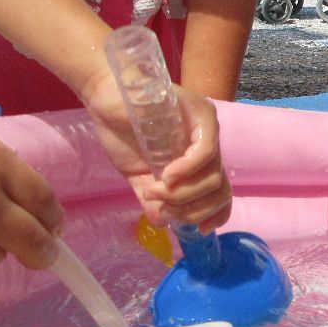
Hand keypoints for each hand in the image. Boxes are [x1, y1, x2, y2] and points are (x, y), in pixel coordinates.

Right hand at [79, 75, 232, 232]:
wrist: (105, 96)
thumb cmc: (120, 130)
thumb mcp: (137, 174)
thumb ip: (152, 198)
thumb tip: (164, 223)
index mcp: (197, 161)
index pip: (222, 194)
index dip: (214, 216)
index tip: (197, 230)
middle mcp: (209, 144)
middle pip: (221, 191)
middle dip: (193, 210)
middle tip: (163, 206)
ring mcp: (208, 129)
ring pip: (215, 177)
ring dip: (184, 194)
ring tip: (156, 190)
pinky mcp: (202, 114)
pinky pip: (206, 152)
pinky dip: (187, 171)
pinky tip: (165, 176)